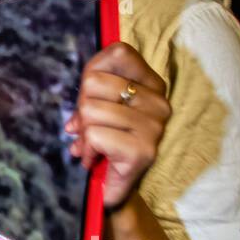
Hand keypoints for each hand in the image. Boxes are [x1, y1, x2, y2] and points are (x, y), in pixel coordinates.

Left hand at [65, 42, 170, 208]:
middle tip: (88, 129)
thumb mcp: (99, 104)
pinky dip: (86, 149)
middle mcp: (160, 103)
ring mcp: (154, 128)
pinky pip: (95, 136)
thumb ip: (91, 89)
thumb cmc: (107, 140)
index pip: (119, 52)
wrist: (115, 188)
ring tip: (92, 145)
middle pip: (94, 83)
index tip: (93, 96)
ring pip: (91, 110)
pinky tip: (95, 159)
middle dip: (82, 108)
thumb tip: (79, 101)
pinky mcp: (144, 151)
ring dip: (83, 133)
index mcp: (153, 84)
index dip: (93, 71)